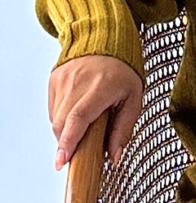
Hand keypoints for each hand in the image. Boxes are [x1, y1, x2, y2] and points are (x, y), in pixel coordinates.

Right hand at [48, 55, 143, 169]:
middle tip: (72, 159)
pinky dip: (62, 120)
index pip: (79, 118)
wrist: (106, 40)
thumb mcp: (133, 100)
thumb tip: (113, 158)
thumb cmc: (123, 73)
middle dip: (65, 145)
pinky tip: (76, 116)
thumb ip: (123, 130)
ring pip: (56, 118)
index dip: (69, 142)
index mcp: (101, 86)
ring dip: (65, 133)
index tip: (61, 162)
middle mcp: (78, 81)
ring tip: (82, 130)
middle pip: (63, 122)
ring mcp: (63, 79)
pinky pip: (54, 109)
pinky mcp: (54, 79)